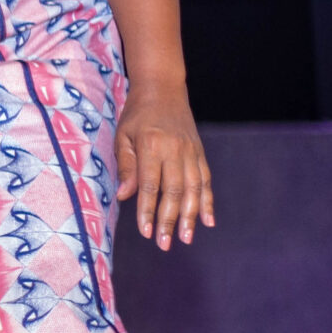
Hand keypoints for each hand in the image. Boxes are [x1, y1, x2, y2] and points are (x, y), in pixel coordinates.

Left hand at [115, 81, 213, 248]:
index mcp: (152, 146)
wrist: (163, 88)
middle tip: (166, 243)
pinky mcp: (200, 152)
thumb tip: (124, 196)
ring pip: (194, 189)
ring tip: (186, 238)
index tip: (146, 232)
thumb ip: (126, 165)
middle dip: (170, 220)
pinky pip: (206, 180)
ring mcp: (191, 151)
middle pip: (174, 191)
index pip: (150, 185)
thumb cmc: (136, 115)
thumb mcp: (123, 135)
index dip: (148, 210)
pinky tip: (208, 221)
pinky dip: (208, 201)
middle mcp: (175, 150)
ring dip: (191, 216)